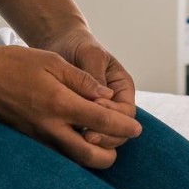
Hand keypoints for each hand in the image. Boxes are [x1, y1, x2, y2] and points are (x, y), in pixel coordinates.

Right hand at [0, 38, 140, 169]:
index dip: (123, 126)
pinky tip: (77, 142)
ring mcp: (36, 139)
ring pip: (72, 161)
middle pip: (89, 154)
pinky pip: (55, 156)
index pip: (100, 121)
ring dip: (92, 157)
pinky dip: (72, 155)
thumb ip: (81, 80)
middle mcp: (49, 127)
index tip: (137, 128)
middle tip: (121, 145)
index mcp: (59, 103)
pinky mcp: (26, 142)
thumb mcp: (52, 62)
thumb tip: (105, 96)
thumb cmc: (15, 63)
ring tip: (103, 144)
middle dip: (110, 154)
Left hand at [41, 25, 137, 150]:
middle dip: (106, 136)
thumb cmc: (80, 46)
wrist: (61, 45)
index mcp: (122, 88)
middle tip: (87, 136)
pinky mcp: (82, 119)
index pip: (127, 113)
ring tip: (78, 138)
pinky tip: (68, 139)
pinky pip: (86, 136)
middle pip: (119, 132)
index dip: (114, 116)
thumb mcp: (91, 54)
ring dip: (94, 143)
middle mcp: (114, 104)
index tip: (95, 109)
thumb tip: (102, 98)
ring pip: (104, 138)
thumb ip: (96, 74)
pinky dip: (80, 141)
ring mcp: (99, 114)